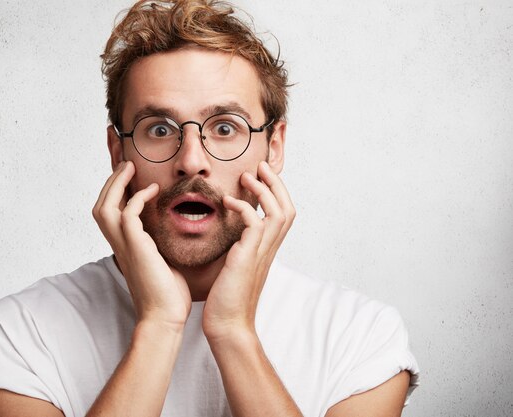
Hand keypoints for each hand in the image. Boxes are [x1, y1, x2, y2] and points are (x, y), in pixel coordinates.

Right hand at [93, 161, 191, 328]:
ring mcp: (125, 246)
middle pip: (100, 205)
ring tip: (130, 168)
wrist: (165, 317)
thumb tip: (172, 232)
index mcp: (124, 247)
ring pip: (105, 207)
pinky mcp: (136, 247)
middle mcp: (119, 245)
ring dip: (116, 184)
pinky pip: (128, 214)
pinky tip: (153, 191)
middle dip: (111, 182)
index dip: (114, 192)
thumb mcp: (163, 262)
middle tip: (125, 164)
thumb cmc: (167, 295)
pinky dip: (137, 198)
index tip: (127, 175)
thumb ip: (160, 244)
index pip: (110, 213)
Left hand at [202, 161, 294, 340]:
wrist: (227, 325)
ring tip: (247, 176)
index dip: (277, 193)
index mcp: (267, 251)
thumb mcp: (235, 267)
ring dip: (264, 190)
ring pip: (278, 213)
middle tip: (260, 167)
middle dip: (276, 184)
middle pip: (287, 208)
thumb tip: (230, 236)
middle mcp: (269, 250)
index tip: (261, 177)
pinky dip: (244, 207)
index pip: (283, 215)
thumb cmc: (226, 300)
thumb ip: (238, 249)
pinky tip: (228, 202)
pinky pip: (254, 223)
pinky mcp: (247, 257)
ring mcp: (261, 253)